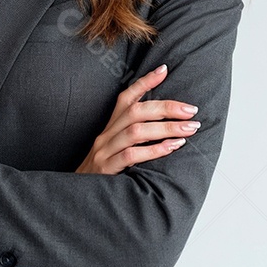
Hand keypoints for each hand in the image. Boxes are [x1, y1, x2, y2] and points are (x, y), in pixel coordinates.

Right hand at [75, 65, 199, 175]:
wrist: (75, 196)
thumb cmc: (103, 172)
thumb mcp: (114, 149)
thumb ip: (133, 137)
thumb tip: (165, 126)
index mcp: (109, 127)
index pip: (126, 98)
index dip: (144, 82)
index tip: (164, 70)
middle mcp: (106, 134)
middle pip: (136, 111)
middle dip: (166, 107)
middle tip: (191, 110)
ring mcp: (104, 150)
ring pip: (136, 131)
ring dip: (166, 127)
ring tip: (189, 128)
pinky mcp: (106, 168)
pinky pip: (131, 155)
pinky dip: (154, 150)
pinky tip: (172, 147)